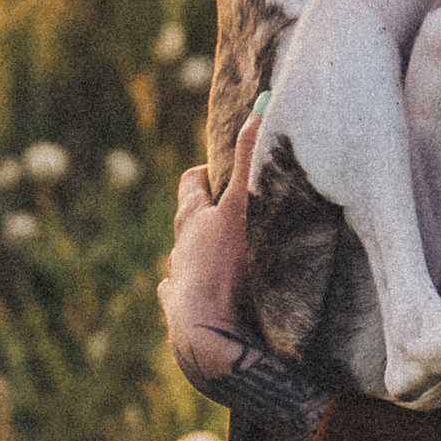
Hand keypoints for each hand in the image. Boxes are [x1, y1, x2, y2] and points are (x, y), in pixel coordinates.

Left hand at [160, 102, 262, 381]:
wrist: (205, 337)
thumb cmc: (223, 267)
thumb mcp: (240, 207)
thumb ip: (252, 157)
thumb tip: (262, 103)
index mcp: (192, 219)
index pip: (193, 183)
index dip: (208, 174)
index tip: (227, 174)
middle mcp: (180, 248)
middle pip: (187, 219)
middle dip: (205, 212)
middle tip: (233, 210)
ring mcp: (178, 282)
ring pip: (184, 258)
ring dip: (201, 253)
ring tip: (229, 256)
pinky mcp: (180, 314)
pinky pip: (178, 296)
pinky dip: (189, 290)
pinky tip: (201, 295)